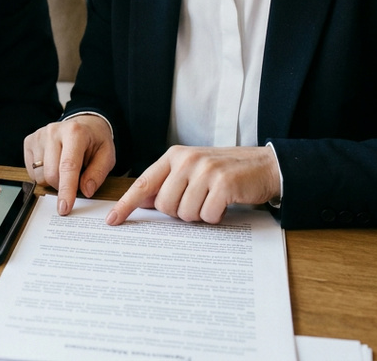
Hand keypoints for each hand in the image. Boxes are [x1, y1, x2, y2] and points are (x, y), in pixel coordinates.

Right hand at [24, 114, 115, 214]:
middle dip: (62, 187)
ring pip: (39, 175)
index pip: (68, 166)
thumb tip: (86, 191)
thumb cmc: (95, 141)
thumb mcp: (107, 155)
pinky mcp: (29, 141)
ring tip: (64, 169)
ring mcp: (39, 136)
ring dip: (52, 181)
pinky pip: (32, 172)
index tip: (65, 208)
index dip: (66, 189)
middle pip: (51, 174)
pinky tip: (54, 164)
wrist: (84, 124)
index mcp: (75, 132)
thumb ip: (98, 174)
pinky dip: (43, 175)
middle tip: (75, 181)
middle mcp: (53, 131)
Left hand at [106, 145, 280, 225]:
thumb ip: (169, 183)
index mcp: (175, 156)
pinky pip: (207, 216)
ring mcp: (205, 170)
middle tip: (198, 202)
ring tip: (212, 200)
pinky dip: (215, 216)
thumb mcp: (193, 171)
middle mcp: (187, 160)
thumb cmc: (226, 172)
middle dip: (180, 213)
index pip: (144, 183)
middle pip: (165, 206)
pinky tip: (224, 203)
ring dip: (199, 215)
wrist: (265, 165)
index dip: (127, 204)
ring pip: (185, 213)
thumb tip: (145, 202)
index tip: (112, 220)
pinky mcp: (223, 184)